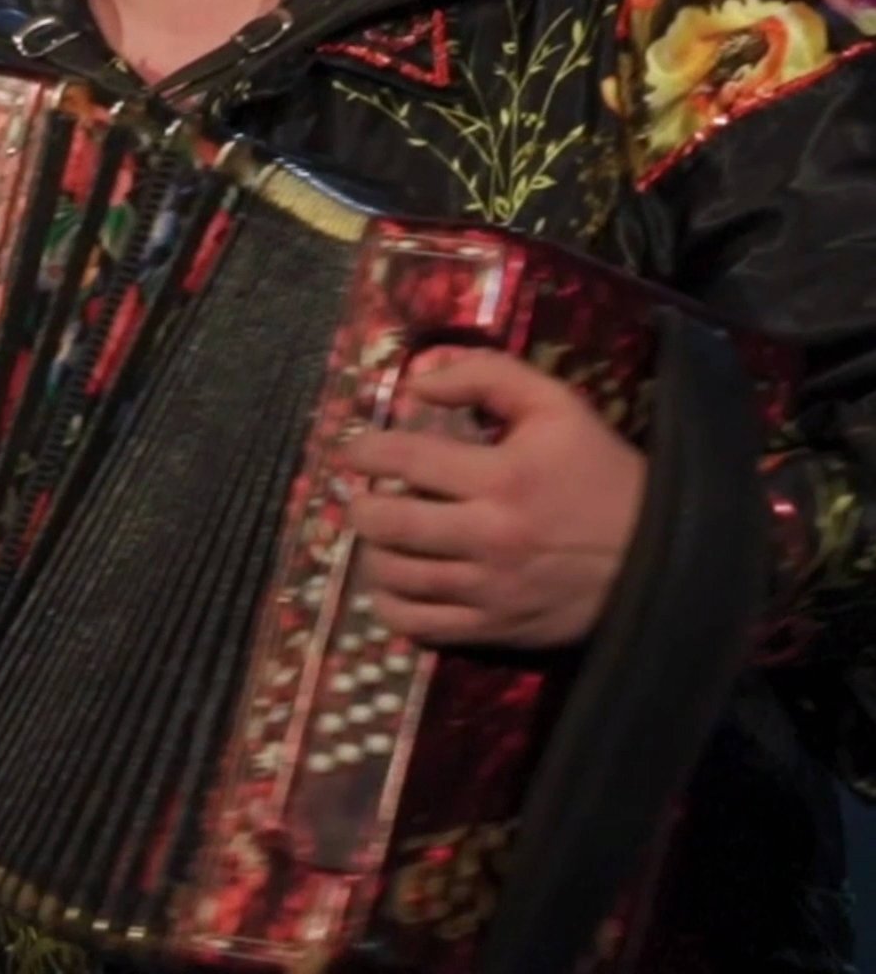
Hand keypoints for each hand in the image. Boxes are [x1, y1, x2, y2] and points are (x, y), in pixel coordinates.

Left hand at [342, 349, 646, 649]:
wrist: (656, 555)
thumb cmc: (598, 471)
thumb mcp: (555, 404)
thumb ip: (487, 377)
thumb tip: (418, 384)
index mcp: (502, 477)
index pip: (409, 458)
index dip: (366, 448)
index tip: (350, 447)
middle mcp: (488, 537)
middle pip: (391, 523)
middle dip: (361, 504)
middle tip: (362, 493)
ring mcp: (488, 590)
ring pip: (397, 577)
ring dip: (373, 551)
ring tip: (379, 533)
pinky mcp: (493, 629)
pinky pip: (420, 627)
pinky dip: (391, 606)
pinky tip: (392, 584)